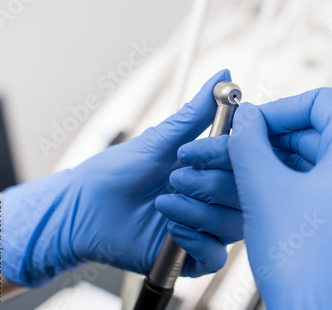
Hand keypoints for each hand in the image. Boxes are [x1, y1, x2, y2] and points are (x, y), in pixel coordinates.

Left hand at [0, 69, 234, 286]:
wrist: (84, 210)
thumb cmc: (118, 170)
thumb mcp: (162, 139)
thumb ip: (198, 112)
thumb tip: (224, 75)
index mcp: (212, 169)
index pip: (247, 164)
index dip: (231, 159)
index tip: (200, 154)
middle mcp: (213, 197)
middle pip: (245, 196)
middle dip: (211, 186)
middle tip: (176, 179)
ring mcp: (204, 227)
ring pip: (233, 225)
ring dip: (199, 213)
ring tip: (164, 203)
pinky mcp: (191, 256)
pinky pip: (215, 256)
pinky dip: (198, 243)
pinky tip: (172, 230)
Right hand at [177, 88, 331, 308]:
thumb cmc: (296, 258)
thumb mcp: (263, 188)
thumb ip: (250, 141)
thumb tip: (248, 115)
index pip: (322, 103)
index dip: (281, 108)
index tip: (252, 124)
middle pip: (316, 131)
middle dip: (273, 137)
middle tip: (239, 147)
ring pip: (315, 159)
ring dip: (277, 160)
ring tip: (241, 170)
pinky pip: (319, 184)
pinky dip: (289, 181)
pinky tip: (259, 190)